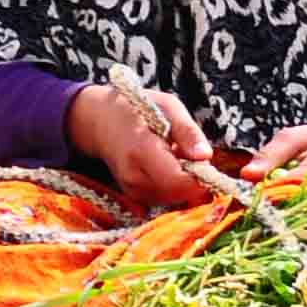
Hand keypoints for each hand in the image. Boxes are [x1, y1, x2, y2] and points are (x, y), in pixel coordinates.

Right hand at [67, 82, 215, 207]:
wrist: (99, 122)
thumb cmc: (136, 109)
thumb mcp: (167, 107)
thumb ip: (187, 132)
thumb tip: (206, 156)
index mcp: (142, 151)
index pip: (178, 180)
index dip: (200, 176)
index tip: (204, 160)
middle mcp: (135, 178)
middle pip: (180, 194)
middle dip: (195, 179)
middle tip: (190, 154)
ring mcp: (133, 191)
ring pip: (175, 200)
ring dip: (185, 183)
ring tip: (175, 157)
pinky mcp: (135, 197)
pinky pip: (166, 199)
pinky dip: (174, 186)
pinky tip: (167, 167)